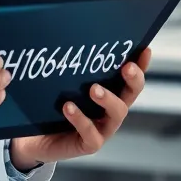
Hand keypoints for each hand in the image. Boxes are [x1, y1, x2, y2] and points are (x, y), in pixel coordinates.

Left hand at [9, 48, 151, 170]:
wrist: (35, 139)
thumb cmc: (51, 107)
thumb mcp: (63, 84)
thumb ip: (71, 67)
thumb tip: (68, 36)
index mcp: (111, 93)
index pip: (131, 77)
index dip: (141, 65)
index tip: (145, 50)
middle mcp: (111, 110)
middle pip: (132, 94)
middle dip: (133, 80)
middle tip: (127, 68)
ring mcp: (103, 128)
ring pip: (117, 114)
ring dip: (108, 99)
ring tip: (93, 89)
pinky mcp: (90, 144)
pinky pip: (91, 133)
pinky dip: (80, 119)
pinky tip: (68, 107)